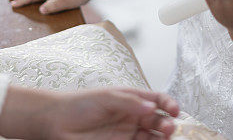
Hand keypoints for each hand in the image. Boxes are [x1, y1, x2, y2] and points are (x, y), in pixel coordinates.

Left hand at [45, 88, 179, 139]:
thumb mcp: (106, 97)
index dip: (169, 104)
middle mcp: (134, 116)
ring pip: (154, 138)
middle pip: (160, 121)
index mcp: (133, 99)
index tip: (175, 110)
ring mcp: (129, 133)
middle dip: (168, 124)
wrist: (57, 122)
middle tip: (168, 129)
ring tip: (164, 139)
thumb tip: (153, 106)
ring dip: (162, 139)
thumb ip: (129, 102)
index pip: (158, 99)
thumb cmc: (80, 104)